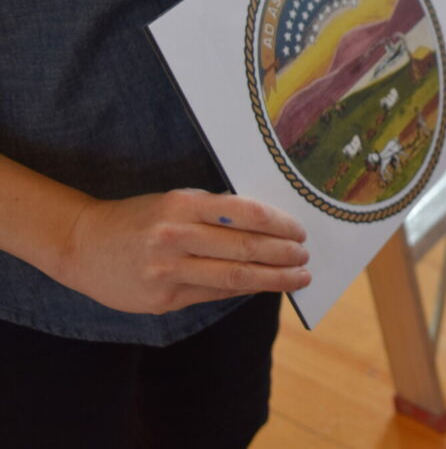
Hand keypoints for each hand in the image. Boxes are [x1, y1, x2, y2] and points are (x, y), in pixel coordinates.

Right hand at [58, 189, 309, 314]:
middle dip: (284, 255)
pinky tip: (263, 287)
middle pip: (245, 249)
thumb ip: (217, 213)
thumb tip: (269, 227)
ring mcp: (168, 271)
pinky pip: (214, 295)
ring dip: (274, 279)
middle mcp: (175, 236)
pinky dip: (244, 291)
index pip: (245, 214)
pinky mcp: (163, 300)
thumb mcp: (176, 201)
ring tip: (298, 277)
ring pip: (234, 278)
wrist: (83, 245)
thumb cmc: (141, 218)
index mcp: (183, 204)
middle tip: (306, 257)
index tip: (300, 231)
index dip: (280, 224)